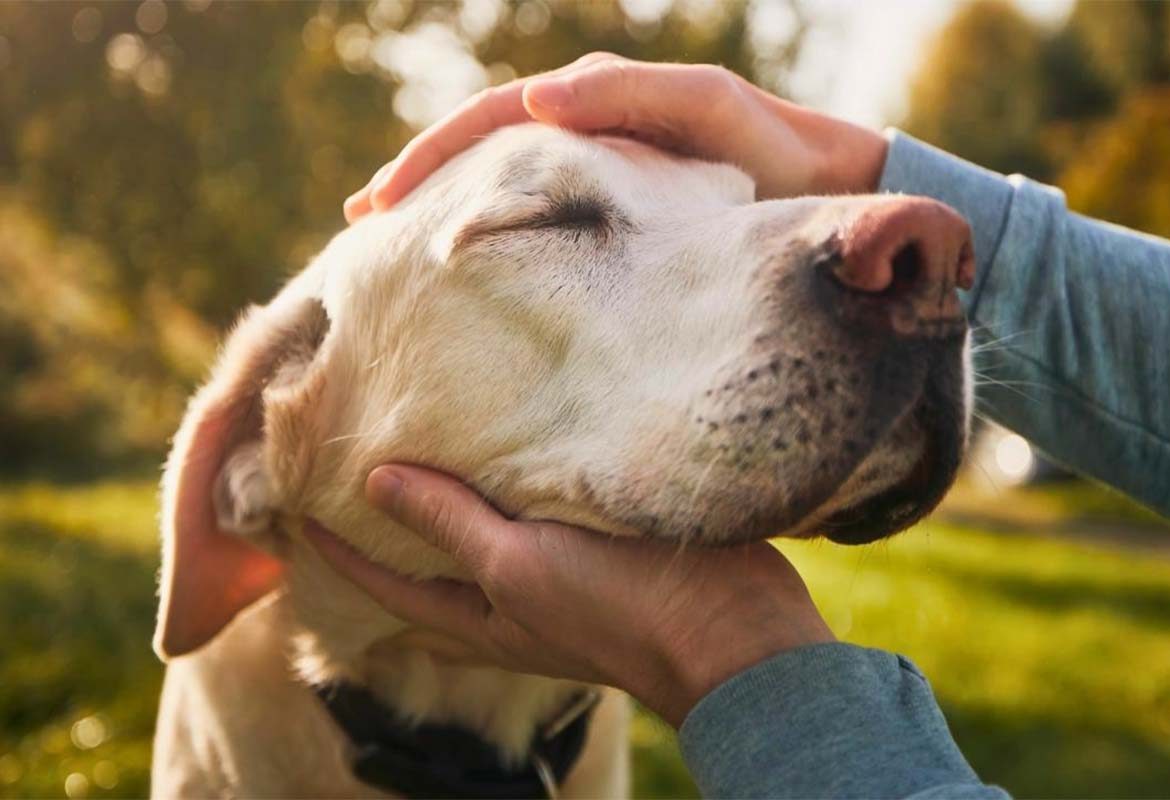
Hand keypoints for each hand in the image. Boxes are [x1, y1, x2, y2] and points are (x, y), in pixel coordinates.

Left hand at [304, 464, 835, 726]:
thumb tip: (375, 483)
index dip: (338, 551)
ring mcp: (557, 577)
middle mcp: (510, 602)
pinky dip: (512, 485)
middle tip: (351, 481)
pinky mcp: (599, 547)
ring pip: (484, 538)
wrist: (731, 629)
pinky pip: (538, 513)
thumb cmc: (617, 608)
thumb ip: (451, 524)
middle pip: (431, 568)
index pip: (386, 585)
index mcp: (481, 617)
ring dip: (451, 504)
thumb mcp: (519, 565)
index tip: (295, 507)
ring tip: (422, 454)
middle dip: (390, 533)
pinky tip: (512, 447)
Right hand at [344, 54, 887, 220]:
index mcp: (594, 101)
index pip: (490, 122)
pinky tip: (467, 262)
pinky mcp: (615, 211)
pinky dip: (493, 229)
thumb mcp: (709, 111)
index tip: (379, 204)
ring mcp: (597, 169)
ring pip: (501, 183)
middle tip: (358, 226)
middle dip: (416, 181)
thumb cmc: (772, 150)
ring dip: (444, 206)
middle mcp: (585, 129)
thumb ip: (633, 98)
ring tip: (391, 244)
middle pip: (479, 149)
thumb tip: (538, 103)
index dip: (430, 158)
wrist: (825, 188)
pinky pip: (538, 213)